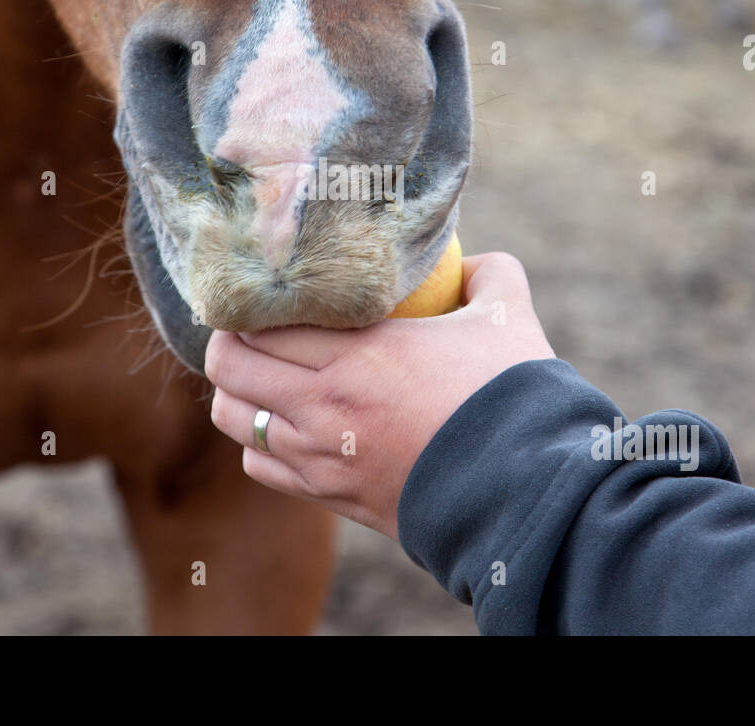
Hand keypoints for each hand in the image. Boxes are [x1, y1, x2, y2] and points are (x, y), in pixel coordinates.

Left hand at [206, 252, 555, 539]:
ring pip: (233, 419)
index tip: (261, 293)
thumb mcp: (507, 317)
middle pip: (229, 365)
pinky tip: (282, 425)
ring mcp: (320, 455)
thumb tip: (467, 261)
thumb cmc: (514, 398)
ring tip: (258, 375)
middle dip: (229, 340)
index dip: (249, 304)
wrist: (525, 491)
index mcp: (358, 353)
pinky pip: (260, 465)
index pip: (260, 322)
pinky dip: (258, 442)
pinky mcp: (330, 494)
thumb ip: (488, 273)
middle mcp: (325, 404)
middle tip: (247, 327)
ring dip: (237, 391)